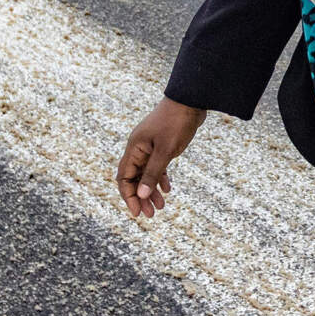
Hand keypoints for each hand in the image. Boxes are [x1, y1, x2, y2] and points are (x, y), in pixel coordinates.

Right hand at [116, 98, 207, 218]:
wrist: (190, 100)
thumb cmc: (176, 123)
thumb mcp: (165, 151)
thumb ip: (152, 173)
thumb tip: (141, 195)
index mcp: (135, 148)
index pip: (124, 178)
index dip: (129, 196)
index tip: (138, 212)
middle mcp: (139, 148)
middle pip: (134, 178)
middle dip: (141, 197)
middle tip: (151, 215)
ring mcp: (149, 146)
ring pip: (146, 173)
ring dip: (151, 190)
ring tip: (161, 206)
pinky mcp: (161, 144)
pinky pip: (156, 165)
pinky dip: (160, 178)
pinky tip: (167, 189)